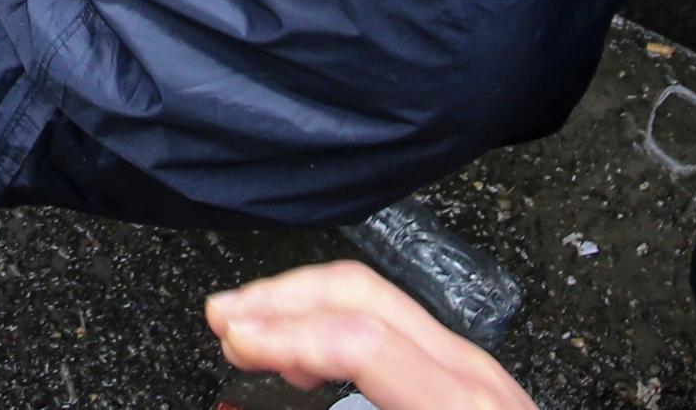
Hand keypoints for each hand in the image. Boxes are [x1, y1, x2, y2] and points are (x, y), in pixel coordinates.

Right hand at [205, 263, 532, 409]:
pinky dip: (334, 331)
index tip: (232, 341)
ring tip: (250, 331)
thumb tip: (263, 407)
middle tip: (224, 319)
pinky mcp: (466, 380)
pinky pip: (392, 331)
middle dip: (283, 299)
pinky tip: (304, 356)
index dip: (286, 333)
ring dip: (303, 308)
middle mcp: (469, 373)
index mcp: (458, 406)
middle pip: (363, 296)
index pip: (361, 339)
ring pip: (375, 302)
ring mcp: (471, 369)